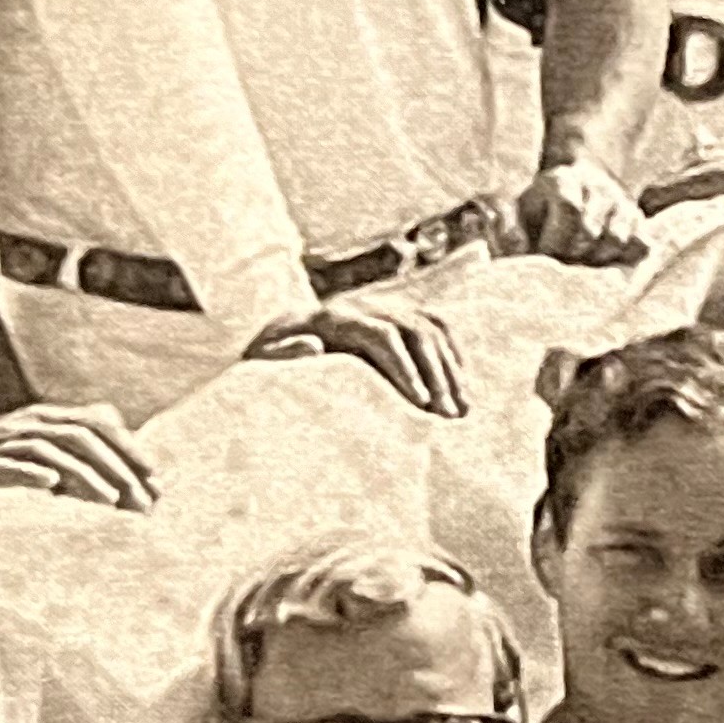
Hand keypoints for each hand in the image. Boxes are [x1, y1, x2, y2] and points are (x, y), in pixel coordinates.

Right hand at [0, 400, 159, 511]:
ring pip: (52, 447)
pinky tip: (51, 486)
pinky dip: (29, 472)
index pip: (100, 423)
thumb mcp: (49, 459)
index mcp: (51, 416)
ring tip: (110, 501)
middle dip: (117, 466)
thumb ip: (86, 459)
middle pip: (83, 434)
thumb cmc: (1, 467)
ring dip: (85, 475)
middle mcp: (30, 420)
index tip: (156, 482)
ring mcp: (3, 438)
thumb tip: (135, 482)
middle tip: (140, 500)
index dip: (131, 449)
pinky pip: (6, 462)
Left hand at [245, 296, 467, 417]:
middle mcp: (362, 306)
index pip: (382, 336)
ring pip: (430, 328)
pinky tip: (462, 385)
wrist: (270, 342)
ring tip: (462, 410)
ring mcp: (381, 308)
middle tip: (449, 416)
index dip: (404, 368)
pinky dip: (453, 353)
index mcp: (332, 318)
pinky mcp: (394, 316)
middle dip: (436, 374)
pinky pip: (436, 325)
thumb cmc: (265, 362)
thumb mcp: (260, 361)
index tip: (421, 404)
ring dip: (450, 368)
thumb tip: (314, 347)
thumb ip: (282, 354)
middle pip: (414, 330)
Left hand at [510, 158, 646, 266]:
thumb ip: (503, 226)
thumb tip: (516, 247)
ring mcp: (620, 201)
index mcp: (561, 181)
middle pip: (591, 229)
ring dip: (596, 259)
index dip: (554, 240)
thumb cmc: (538, 211)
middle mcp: (595, 186)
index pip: (568, 207)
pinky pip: (639, 244)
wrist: (577, 186)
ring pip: (617, 239)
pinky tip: (605, 262)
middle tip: (562, 262)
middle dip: (573, 254)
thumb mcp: (515, 210)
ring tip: (581, 263)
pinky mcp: (637, 219)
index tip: (543, 256)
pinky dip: (624, 258)